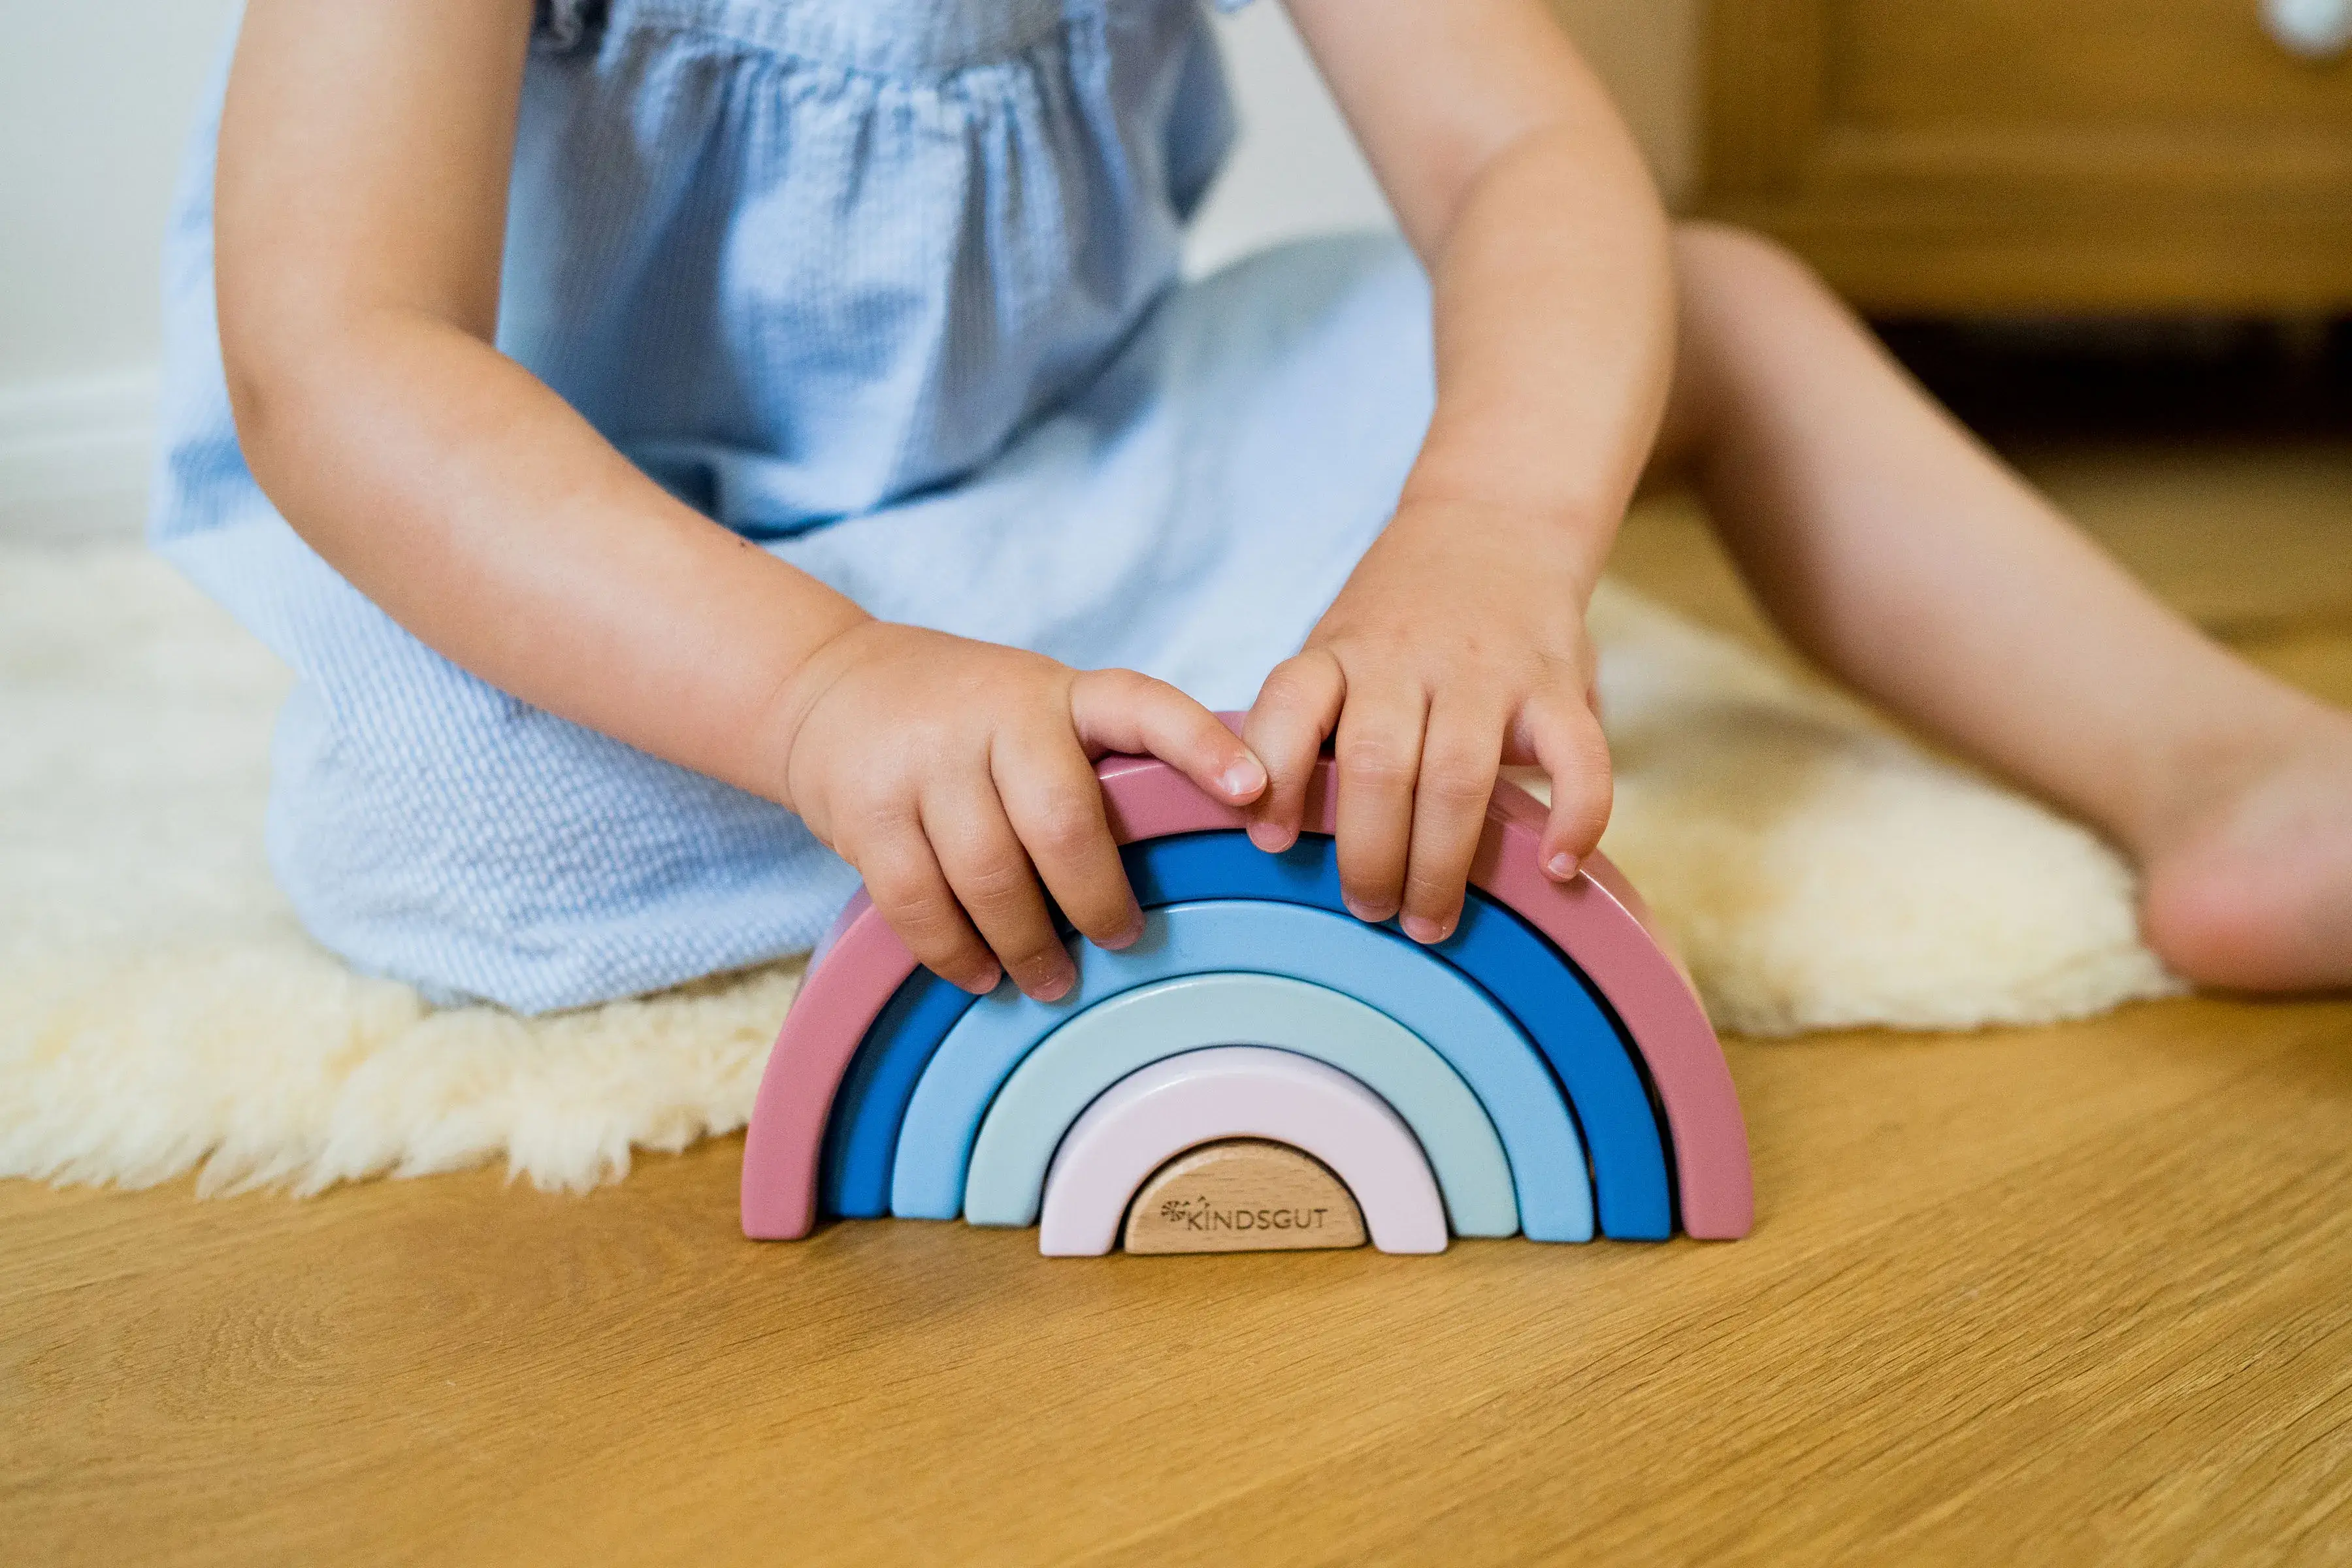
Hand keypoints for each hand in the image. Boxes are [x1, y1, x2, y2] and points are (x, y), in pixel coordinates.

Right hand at [768, 622, 1268, 999]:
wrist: (828, 685)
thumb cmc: (964, 718)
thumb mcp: (1038, 709)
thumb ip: (1097, 759)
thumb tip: (1195, 851)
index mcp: (1059, 694)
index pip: (1142, 705)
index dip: (1202, 746)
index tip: (1254, 792)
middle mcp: (996, 716)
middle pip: (1062, 824)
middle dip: (1097, 899)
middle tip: (1121, 938)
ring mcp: (925, 760)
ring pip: (990, 874)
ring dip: (1026, 944)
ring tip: (1049, 978)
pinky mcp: (865, 808)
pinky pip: (919, 901)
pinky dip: (955, 952)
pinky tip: (979, 973)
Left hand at [1242, 498, 1609, 943]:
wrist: (1493, 521)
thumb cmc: (1400, 620)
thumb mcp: (1340, 649)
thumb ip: (1320, 725)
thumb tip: (1279, 837)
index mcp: (1340, 653)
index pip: (1291, 705)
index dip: (1275, 774)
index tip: (1271, 842)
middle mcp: (1406, 658)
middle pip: (1376, 764)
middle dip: (1368, 854)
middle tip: (1369, 913)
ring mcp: (1484, 669)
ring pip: (1458, 773)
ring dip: (1441, 861)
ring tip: (1430, 923)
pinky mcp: (1556, 681)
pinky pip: (1577, 754)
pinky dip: (1574, 815)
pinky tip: (1555, 867)